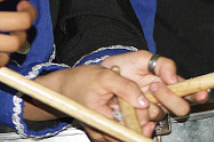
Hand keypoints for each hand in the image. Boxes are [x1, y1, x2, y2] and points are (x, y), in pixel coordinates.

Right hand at [31, 65, 163, 139]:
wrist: (66, 85)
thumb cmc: (81, 80)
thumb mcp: (105, 77)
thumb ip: (125, 87)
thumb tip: (143, 101)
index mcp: (100, 120)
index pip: (126, 133)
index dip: (141, 125)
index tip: (148, 114)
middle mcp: (100, 132)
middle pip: (127, 137)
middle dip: (140, 125)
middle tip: (147, 111)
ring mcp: (102, 134)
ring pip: (125, 137)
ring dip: (136, 125)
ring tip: (139, 111)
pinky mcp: (103, 132)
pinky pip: (120, 134)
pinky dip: (128, 125)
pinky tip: (131, 114)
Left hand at [102, 51, 207, 118]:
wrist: (106, 75)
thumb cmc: (126, 65)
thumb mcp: (143, 58)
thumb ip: (162, 64)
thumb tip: (173, 78)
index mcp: (170, 83)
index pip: (191, 91)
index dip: (199, 94)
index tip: (201, 94)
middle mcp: (164, 99)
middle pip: (180, 107)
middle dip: (169, 98)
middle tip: (154, 86)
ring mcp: (152, 109)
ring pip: (160, 114)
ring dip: (151, 106)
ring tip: (138, 94)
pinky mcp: (140, 119)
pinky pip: (146, 124)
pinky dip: (141, 120)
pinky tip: (135, 111)